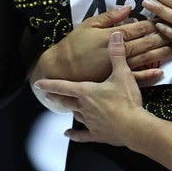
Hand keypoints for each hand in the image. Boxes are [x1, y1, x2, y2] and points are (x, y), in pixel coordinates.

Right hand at [32, 5, 171, 82]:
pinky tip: (162, 72)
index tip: (168, 16)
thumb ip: (109, 17)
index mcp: (112, 37)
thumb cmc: (74, 44)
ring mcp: (118, 68)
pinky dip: (149, 76)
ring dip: (164, 53)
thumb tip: (129, 8)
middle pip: (146, 43)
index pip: (138, 28)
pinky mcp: (116, 80)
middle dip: (165, 36)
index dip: (154, 22)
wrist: (60, 69)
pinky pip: (135, 78)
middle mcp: (118, 53)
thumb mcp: (88, 25)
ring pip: (145, 59)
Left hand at [35, 32, 156, 145]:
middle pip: (65, 101)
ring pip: (75, 115)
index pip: (63, 86)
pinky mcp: (96, 134)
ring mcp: (89, 122)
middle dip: (55, 97)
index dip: (50, 84)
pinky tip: (69, 134)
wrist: (133, 126)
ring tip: (65, 107)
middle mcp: (83, 107)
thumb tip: (115, 35)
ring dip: (69, 110)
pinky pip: (82, 135)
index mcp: (86, 92)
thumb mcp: (122, 74)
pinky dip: (74, 134)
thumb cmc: (126, 100)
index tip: (38, 84)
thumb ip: (117, 55)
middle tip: (47, 95)